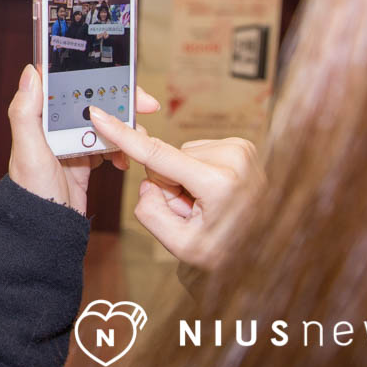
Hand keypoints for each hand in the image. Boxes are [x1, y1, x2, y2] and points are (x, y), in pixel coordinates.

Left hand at [7, 65, 159, 213]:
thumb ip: (25, 112)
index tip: (123, 77)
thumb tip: (31, 73)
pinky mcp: (84, 159)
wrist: (45, 230)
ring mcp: (72, 142)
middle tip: (146, 105)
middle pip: (93, 100)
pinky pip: (108, 145)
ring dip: (124, 127)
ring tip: (136, 138)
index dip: (97, 76)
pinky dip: (120, 149)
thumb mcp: (28, 150)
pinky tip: (123, 159)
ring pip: (105, 122)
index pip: (70, 83)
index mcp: (42, 116)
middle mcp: (56, 126)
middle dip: (121, 100)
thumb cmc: (31, 191)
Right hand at [88, 107, 265, 269]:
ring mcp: (240, 149)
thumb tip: (148, 184)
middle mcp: (232, 158)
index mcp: (218, 183)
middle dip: (170, 186)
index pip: (157, 155)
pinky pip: (197, 154)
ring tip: (208, 206)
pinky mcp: (241, 146)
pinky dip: (199, 175)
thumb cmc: (228, 252)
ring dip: (186, 182)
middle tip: (193, 212)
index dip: (123, 136)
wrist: (266, 248)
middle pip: (167, 160)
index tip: (99, 115)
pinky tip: (216, 194)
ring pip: (181, 157)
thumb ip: (151, 213)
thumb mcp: (181, 245)